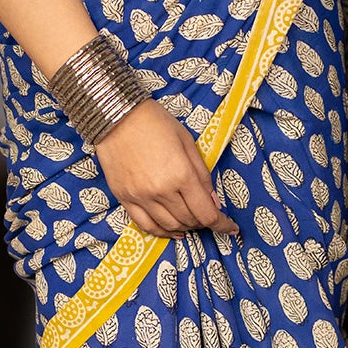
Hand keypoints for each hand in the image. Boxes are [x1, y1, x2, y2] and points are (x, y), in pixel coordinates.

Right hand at [93, 98, 239, 240]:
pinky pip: (145, 225)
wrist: (116, 116)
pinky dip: (161, 231)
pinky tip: (171, 230)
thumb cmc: (155, 122)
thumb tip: (213, 201)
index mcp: (181, 174)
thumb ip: (202, 174)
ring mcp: (141, 197)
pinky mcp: (124, 198)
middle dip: (204, 222)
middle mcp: (161, 191)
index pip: (207, 213)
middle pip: (189, 221)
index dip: (222, 225)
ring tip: (191, 221)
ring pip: (169, 226)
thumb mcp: (187, 142)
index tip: (231, 228)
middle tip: (208, 215)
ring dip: (185, 227)